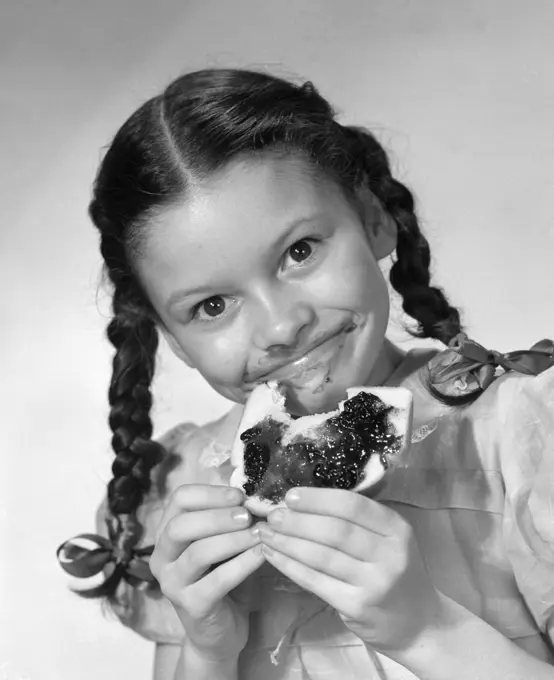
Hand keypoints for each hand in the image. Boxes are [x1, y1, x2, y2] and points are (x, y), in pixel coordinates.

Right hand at [149, 484, 263, 662]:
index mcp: (166, 533)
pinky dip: (243, 563)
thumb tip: (253, 496)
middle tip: (247, 514)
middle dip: (218, 515)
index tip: (239, 495)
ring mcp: (172, 584)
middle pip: (181, 525)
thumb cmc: (221, 578)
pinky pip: (218, 580)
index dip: (210, 493)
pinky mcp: (191, 606)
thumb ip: (227, 520)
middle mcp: (161, 557)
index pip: (179, 499)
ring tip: (259, 533)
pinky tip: (262, 554)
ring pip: (198, 552)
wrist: (218, 634)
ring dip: (233, 538)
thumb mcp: (220, 543)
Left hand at [256, 487, 445, 654]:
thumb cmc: (396, 573)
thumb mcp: (390, 539)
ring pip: (322, 556)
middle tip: (272, 515)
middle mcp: (390, 553)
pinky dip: (290, 566)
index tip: (290, 495)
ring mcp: (375, 582)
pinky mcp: (357, 606)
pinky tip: (273, 555)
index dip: (318, 499)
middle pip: (335, 530)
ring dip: (288, 542)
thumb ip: (359, 521)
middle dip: (298, 520)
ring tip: (265, 533)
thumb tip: (306, 500)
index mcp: (396, 528)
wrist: (419, 624)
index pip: (353, 505)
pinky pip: (315, 581)